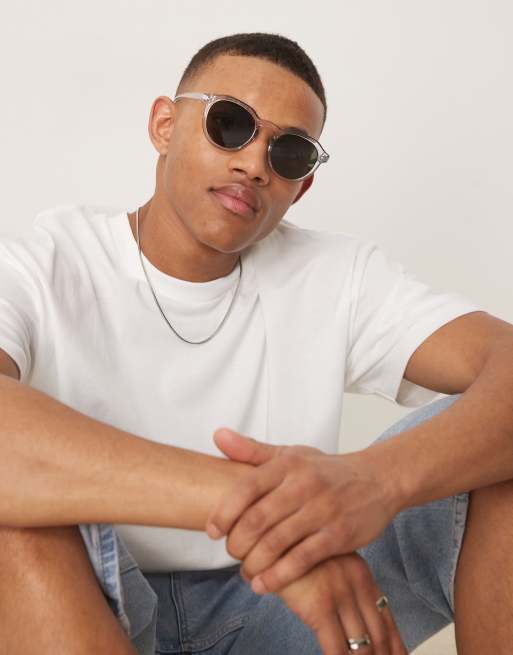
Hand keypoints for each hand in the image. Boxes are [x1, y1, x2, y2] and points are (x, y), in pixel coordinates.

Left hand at [206, 429, 401, 594]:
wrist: (379, 479)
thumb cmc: (327, 470)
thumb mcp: (291, 454)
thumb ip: (252, 449)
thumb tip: (218, 435)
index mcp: (288, 465)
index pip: (246, 487)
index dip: (224, 512)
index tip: (212, 531)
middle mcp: (303, 485)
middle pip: (257, 519)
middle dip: (237, 543)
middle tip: (231, 553)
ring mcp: (322, 511)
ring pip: (276, 543)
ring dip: (254, 564)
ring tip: (246, 572)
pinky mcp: (338, 535)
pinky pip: (302, 560)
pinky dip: (279, 576)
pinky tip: (265, 584)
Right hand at [265, 551, 406, 654]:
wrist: (270, 534)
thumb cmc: (293, 549)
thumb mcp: (326, 562)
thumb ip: (341, 583)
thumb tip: (351, 615)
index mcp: (361, 573)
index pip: (386, 617)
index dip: (395, 644)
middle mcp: (357, 583)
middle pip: (379, 634)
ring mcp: (340, 594)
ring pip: (362, 646)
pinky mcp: (319, 605)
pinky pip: (337, 649)